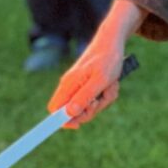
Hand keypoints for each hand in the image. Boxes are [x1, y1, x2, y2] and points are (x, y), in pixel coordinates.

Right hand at [48, 0, 144, 126]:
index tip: (78, 125)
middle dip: (92, 109)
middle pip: (75, 112)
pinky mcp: (87, 85)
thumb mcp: (100, 80)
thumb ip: (84, 97)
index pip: (54, 109)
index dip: (63, 121)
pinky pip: (95, 99)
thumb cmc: (107, 59)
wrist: (112, 42)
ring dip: (103, 100)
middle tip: (102, 98)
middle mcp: (70, 86)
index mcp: (68, 84)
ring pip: (88, 106)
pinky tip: (111, 84)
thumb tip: (70, 113)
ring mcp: (78, 86)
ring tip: (110, 86)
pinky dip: (106, 95)